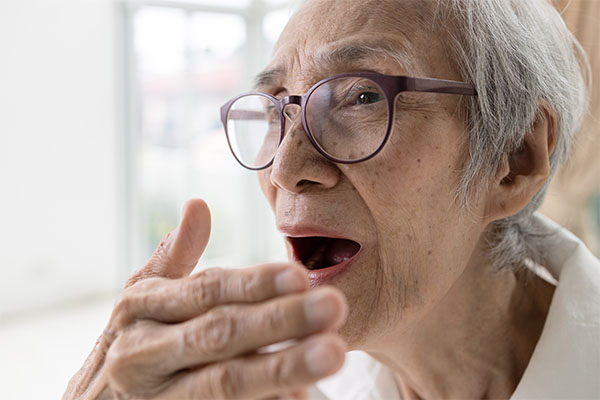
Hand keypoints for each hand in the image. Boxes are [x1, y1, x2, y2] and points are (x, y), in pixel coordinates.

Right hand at [64, 199, 347, 398]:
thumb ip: (174, 257)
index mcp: (140, 310)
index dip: (253, 283)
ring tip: (332, 352)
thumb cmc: (132, 342)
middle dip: (279, 320)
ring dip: (282, 368)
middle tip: (333, 307)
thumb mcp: (143, 298)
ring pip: (226, 383)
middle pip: (220, 335)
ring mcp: (157, 399)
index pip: (205, 291)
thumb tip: (199, 204)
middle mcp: (143, 354)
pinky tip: (303, 395)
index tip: (299, 274)